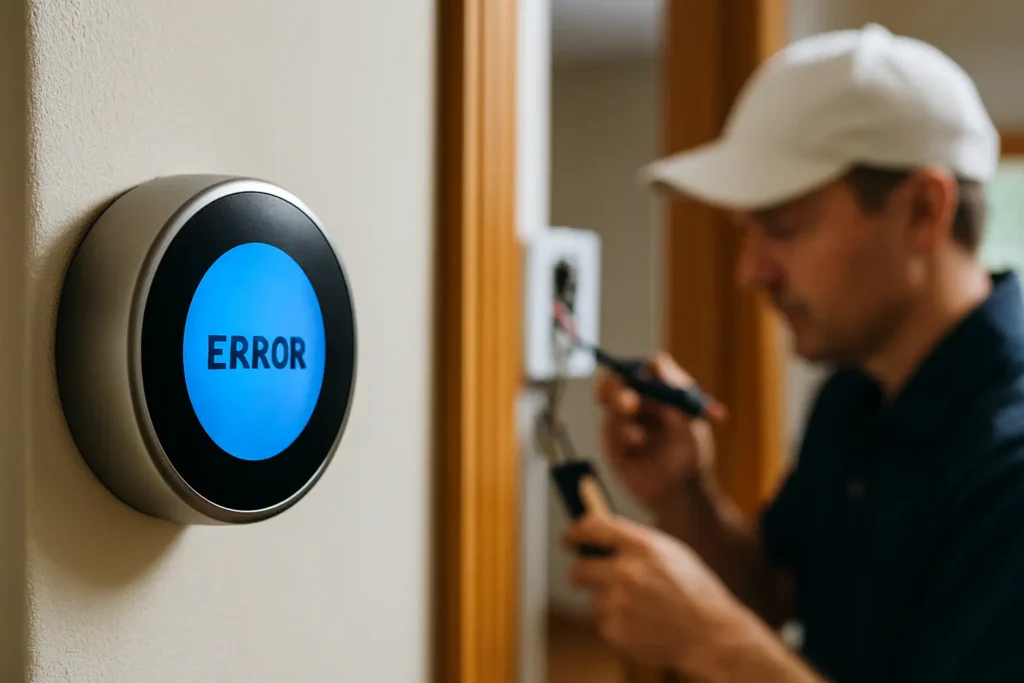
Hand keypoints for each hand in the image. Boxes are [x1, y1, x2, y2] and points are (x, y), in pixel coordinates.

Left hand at [562, 513, 742, 672]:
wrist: (712, 635)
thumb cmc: (695, 591)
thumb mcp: (672, 553)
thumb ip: (637, 542)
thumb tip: (602, 535)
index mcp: (643, 546)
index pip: (593, 527)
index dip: (576, 532)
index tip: (569, 538)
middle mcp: (627, 572)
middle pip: (579, 568)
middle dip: (580, 572)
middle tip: (585, 575)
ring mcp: (620, 604)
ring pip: (594, 598)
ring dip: (607, 601)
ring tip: (640, 607)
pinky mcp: (617, 630)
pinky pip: (603, 621)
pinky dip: (616, 623)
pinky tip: (642, 623)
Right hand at [595, 352, 721, 510]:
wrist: (681, 496)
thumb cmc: (692, 457)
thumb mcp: (690, 421)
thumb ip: (674, 390)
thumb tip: (656, 361)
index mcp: (661, 392)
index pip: (646, 368)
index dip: (642, 369)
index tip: (645, 378)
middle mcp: (640, 402)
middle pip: (618, 380)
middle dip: (616, 388)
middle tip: (628, 404)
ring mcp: (624, 422)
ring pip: (609, 403)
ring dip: (620, 416)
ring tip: (638, 439)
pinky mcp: (612, 442)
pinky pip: (606, 429)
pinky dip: (619, 435)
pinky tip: (635, 447)